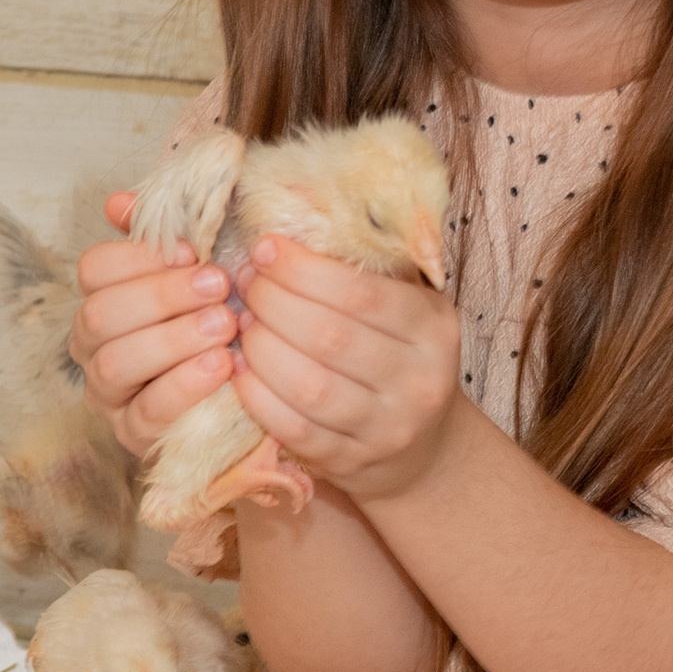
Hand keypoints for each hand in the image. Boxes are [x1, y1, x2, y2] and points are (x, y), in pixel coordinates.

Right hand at [71, 189, 240, 459]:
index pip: (93, 269)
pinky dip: (184, 386)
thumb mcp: (203, 272)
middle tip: (217, 287)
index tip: (192, 251)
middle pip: (99, 314)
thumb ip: (167, 236)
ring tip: (224, 326)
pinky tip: (222, 366)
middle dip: (160, 297)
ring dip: (172, 340)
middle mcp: (94, 346)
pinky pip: (146, 412)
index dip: (137, 257)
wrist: (261, 393)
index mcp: (105, 298)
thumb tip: (119, 202)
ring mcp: (109, 395)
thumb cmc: (224, 320)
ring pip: (115, 363)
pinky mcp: (134, 436)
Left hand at [230, 234, 464, 500]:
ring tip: (238, 326)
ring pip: (309, 385)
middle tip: (242, 287)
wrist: (422, 447)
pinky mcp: (353, 463)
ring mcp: (389, 427)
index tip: (264, 250)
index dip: (302, 269)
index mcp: (434, 327)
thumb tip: (292, 208)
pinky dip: (257, 397)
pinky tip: (238, 371)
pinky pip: (294, 429)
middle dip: (272, 304)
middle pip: (329, 336)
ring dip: (260, 349)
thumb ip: (361, 266)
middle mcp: (421, 378)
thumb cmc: (395, 356)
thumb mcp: (401, 306)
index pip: (361, 293)